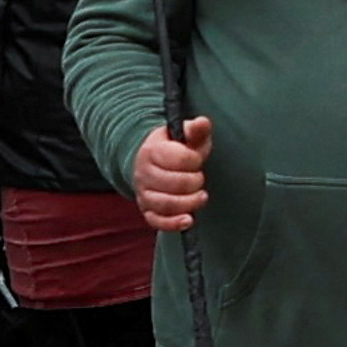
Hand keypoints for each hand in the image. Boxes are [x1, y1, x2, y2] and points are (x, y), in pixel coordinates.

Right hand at [132, 114, 215, 231]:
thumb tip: (202, 122)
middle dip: (195, 182)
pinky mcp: (147, 211)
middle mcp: (143, 173)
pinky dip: (174, 223)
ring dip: (190, 203)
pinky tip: (189, 220)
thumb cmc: (174, 149)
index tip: (197, 159)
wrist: (151, 163)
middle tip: (199, 178)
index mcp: (152, 150)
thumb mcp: (185, 136)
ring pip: (167, 204)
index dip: (194, 160)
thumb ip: (196, 129)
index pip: (178, 159)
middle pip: (174, 183)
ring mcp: (143, 193)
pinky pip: (157, 221)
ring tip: (201, 197)